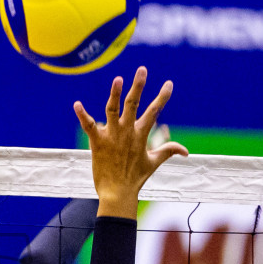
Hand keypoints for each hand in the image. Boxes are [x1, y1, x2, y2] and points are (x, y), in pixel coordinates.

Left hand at [74, 66, 188, 218]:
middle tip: (142, 69)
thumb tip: (186, 151)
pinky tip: (76, 104)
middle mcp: (126, 132)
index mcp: (140, 135)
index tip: (169, 84)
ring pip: (112, 109)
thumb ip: (168, 151)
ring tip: (118, 78)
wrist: (117, 194)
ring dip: (114, 93)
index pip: (154, 112)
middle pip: (133, 104)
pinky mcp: (97, 142)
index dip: (162, 97)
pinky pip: (89, 125)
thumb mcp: (153, 163)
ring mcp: (111, 136)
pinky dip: (82, 115)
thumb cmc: (135, 178)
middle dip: (138, 86)